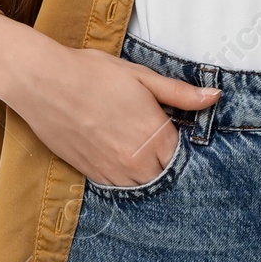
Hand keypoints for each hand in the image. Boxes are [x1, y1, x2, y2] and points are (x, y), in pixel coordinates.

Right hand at [10, 37, 220, 188]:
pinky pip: (118, 187)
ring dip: (147, 172)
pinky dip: (125, 177)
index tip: (178, 132)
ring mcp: (112, 172)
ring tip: (138, 147)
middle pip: (165, 174)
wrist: (45, 83)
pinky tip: (120, 156)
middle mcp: (136, 160)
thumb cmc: (94, 74)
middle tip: (159, 139)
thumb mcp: (142, 77)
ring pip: (143, 185)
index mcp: (154, 134)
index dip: (183, 144)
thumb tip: (215, 96)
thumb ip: (180, 93)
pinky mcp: (91, 174)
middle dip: (167, 160)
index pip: (183, 155)